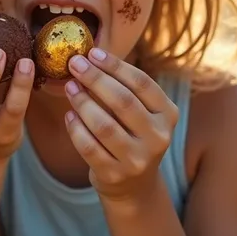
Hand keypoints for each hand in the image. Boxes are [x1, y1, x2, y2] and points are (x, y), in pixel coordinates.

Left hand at [63, 48, 178, 200]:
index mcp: (167, 114)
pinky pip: (89, 147)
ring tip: (69, 87)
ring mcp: (137, 159)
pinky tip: (69, 114)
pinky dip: (75, 128)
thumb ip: (123, 86)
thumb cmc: (132, 133)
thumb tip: (90, 55)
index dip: (115, 65)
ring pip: (104, 125)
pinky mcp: (115, 174)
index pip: (141, 83)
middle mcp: (158, 137)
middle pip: (122, 101)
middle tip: (74, 63)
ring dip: (82, 102)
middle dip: (94, 78)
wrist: (133, 183)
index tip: (91, 52)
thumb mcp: (140, 111)